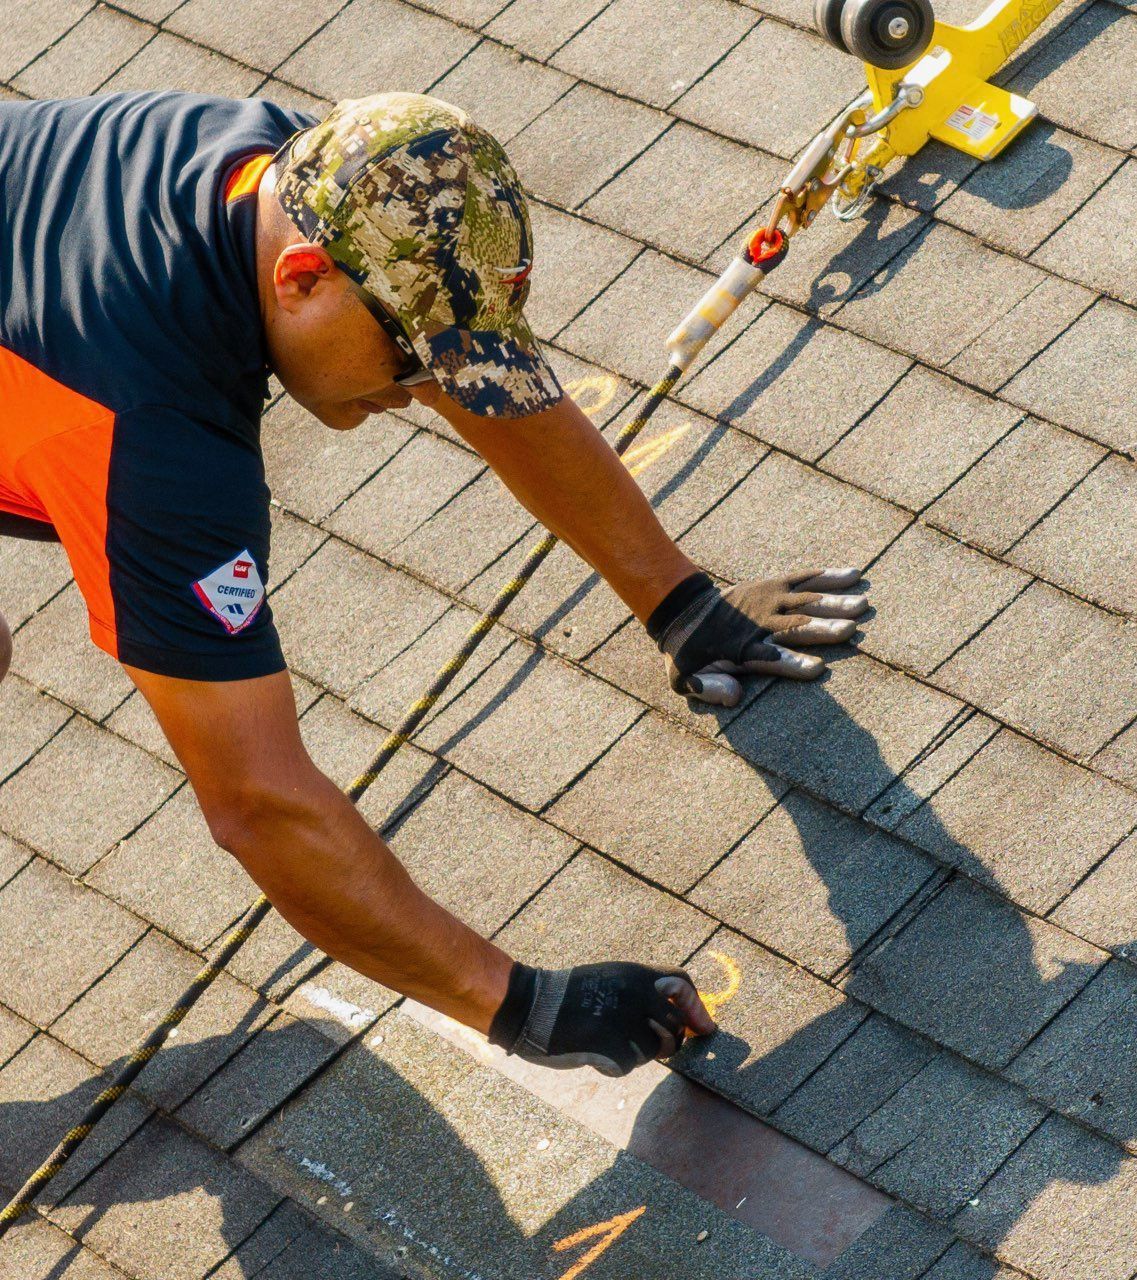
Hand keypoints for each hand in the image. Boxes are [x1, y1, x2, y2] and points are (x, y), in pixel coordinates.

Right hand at [487, 961, 715, 1076]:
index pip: (684, 984)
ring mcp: (625, 1020)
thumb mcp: (611, 979)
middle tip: (646, 1045)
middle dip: (668, 1042)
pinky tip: (593, 1053)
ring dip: (637, 1054)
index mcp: (636, 973)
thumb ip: (642, 992)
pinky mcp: (612, 1045)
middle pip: (677, 1027)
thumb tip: (679, 1016)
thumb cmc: (568, 995)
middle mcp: (636, 993)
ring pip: (655, 1051)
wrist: (529, 1005)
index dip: (696, 1008)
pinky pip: (628, 1066)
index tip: (704, 1028)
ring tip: (608, 1042)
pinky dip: (613, 1066)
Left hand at [649, 567, 868, 706]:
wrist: (683, 611)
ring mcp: (767, 601)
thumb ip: (707, 689)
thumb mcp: (684, 678)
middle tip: (849, 630)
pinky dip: (826, 575)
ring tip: (862, 604)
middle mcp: (759, 624)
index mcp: (742, 650)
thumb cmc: (691, 652)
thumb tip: (733, 697)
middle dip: (822, 629)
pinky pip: (802, 578)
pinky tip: (852, 574)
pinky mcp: (772, 585)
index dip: (793, 665)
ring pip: (804, 602)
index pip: (771, 659)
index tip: (817, 670)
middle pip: (795, 628)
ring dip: (833, 603)